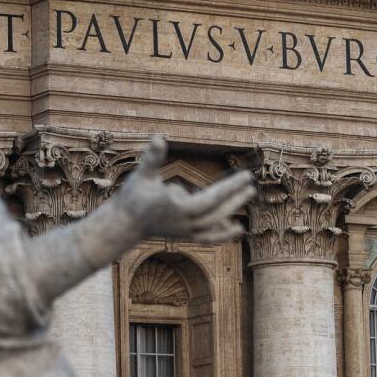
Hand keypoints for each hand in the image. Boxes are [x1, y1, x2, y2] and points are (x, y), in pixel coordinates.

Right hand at [115, 137, 254, 243]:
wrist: (125, 223)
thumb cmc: (134, 195)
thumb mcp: (142, 174)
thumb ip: (152, 158)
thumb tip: (158, 138)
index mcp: (175, 206)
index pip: (210, 199)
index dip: (230, 188)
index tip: (246, 176)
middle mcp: (183, 222)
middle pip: (216, 212)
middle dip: (235, 197)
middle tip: (250, 181)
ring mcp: (185, 232)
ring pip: (215, 224)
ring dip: (232, 209)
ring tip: (249, 193)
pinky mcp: (186, 237)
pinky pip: (209, 238)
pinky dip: (224, 235)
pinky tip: (239, 228)